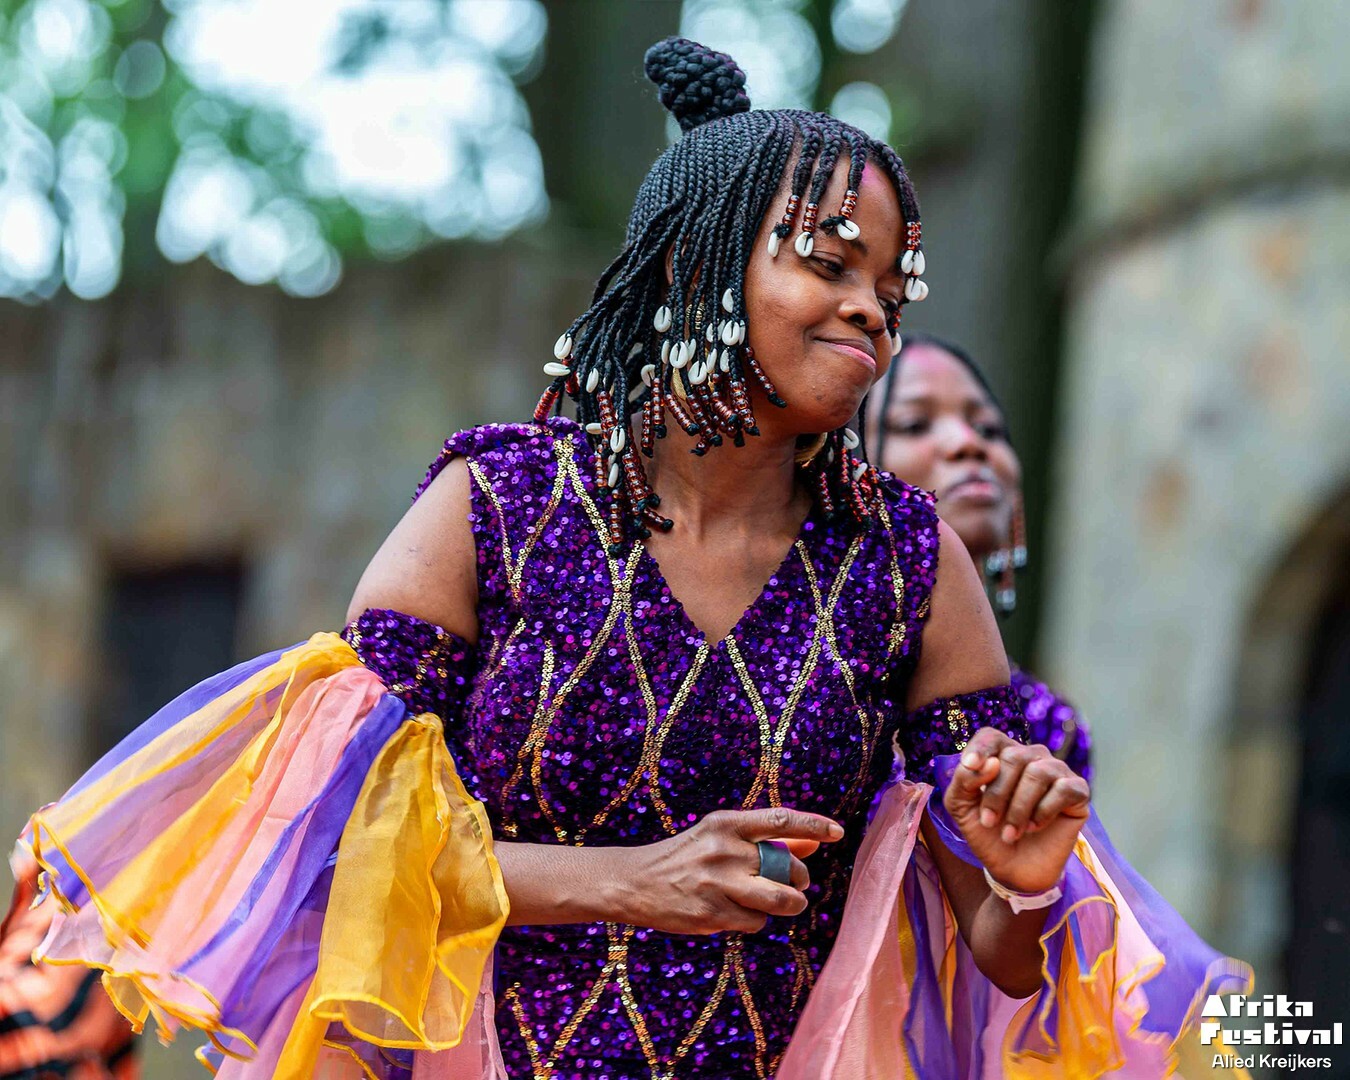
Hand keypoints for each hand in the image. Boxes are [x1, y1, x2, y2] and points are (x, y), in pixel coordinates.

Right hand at [625, 808, 843, 934]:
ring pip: (780, 898)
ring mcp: (717, 883)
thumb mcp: (720, 837)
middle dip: (801, 879)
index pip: (781, 820)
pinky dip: (756, 920)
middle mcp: (724, 849)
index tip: (838, 832)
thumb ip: (765, 838)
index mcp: (726, 823)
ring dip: (791, 904)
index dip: (814, 826)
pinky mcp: (711, 913)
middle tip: (797, 884)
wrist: (634, 882)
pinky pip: (756, 921)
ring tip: (788, 903)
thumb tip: (813, 841)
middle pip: (787, 865)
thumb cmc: (686, 857)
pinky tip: (738, 913)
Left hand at [943, 728, 1089, 894]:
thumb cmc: (988, 832)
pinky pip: (1063, 789)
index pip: (991, 736)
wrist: (1013, 868)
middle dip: (997, 794)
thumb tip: (991, 763)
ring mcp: (1057, 771)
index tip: (969, 766)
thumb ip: (963, 779)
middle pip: (1014, 756)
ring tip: (1010, 833)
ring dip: (1019, 808)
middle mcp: (1031, 756)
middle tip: (990, 823)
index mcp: (1002, 754)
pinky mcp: (1078, 790)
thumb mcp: (961, 806)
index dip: (980, 748)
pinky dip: (1044, 811)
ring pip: (1038, 772)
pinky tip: (1035, 827)